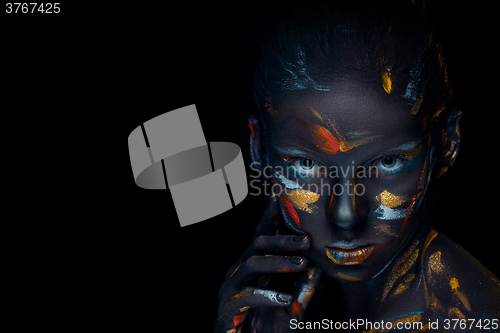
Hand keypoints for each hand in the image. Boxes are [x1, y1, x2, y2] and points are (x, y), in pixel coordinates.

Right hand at [214, 195, 321, 332]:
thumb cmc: (265, 325)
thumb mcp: (290, 304)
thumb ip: (302, 286)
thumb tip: (322, 266)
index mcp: (252, 266)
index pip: (262, 235)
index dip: (271, 216)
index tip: (282, 197)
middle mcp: (239, 271)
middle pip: (257, 243)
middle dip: (282, 238)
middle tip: (307, 239)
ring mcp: (230, 287)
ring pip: (251, 263)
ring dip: (278, 261)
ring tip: (302, 264)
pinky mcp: (227, 307)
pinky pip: (247, 296)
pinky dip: (268, 296)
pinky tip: (287, 301)